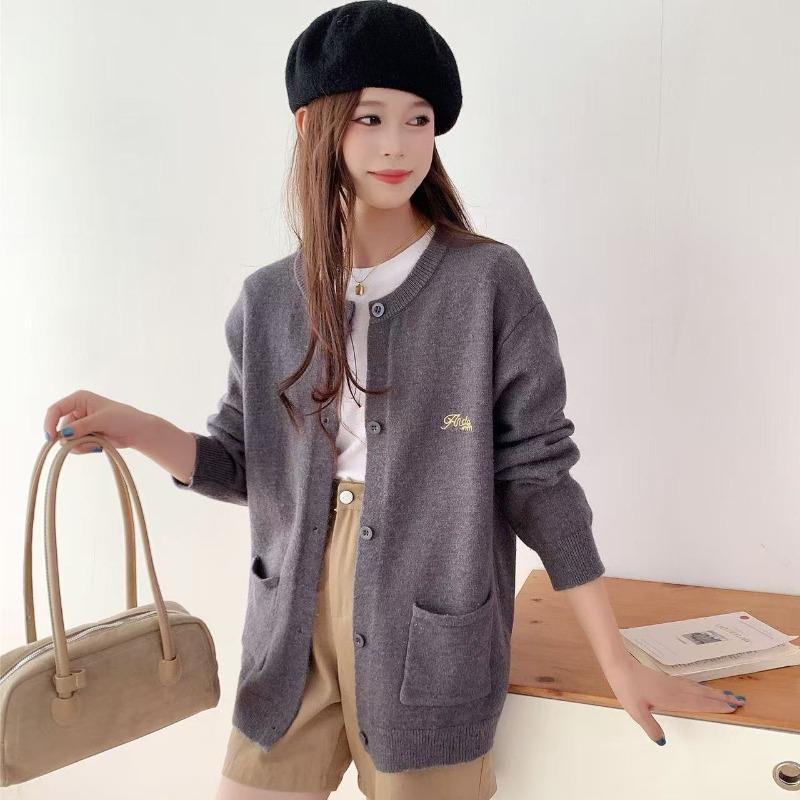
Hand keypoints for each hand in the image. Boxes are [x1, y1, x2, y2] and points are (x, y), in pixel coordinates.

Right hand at [43, 389, 151, 453]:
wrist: (137, 431)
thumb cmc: (123, 419)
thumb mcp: (102, 420)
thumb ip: (81, 427)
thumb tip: (63, 434)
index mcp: (79, 399)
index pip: (55, 409)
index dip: (50, 423)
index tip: (51, 438)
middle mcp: (76, 410)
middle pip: (60, 428)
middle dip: (72, 438)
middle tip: (89, 440)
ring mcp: (79, 424)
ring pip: (67, 440)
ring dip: (80, 445)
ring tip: (98, 442)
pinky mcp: (84, 436)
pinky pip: (74, 446)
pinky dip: (84, 448)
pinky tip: (98, 446)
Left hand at [604, 652, 746, 744]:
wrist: (618, 666)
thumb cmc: (626, 687)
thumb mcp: (636, 711)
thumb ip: (650, 726)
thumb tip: (663, 742)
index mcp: (670, 698)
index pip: (698, 703)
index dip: (715, 706)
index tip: (733, 708)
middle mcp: (674, 689)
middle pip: (702, 695)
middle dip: (721, 699)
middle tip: (740, 701)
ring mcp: (670, 683)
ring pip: (697, 688)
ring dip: (713, 692)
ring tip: (728, 695)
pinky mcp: (665, 679)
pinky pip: (689, 684)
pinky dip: (700, 687)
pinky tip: (701, 689)